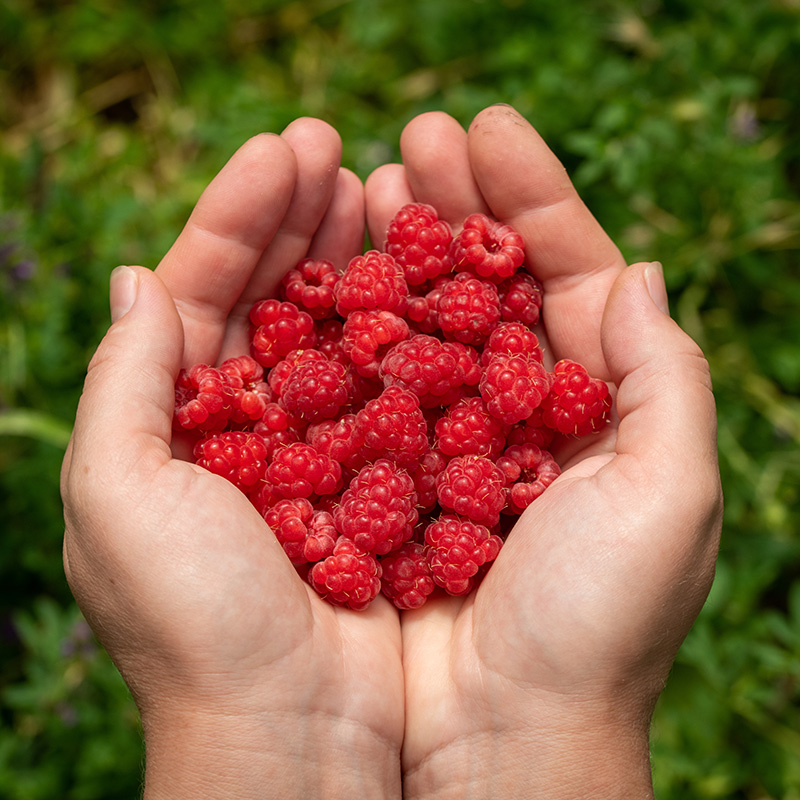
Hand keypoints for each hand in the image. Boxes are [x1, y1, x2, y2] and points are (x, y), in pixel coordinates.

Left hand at [61, 119, 403, 799]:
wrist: (299, 740)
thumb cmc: (195, 627)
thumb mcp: (117, 497)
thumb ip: (121, 382)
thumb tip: (136, 278)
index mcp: (177, 421)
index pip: (201, 290)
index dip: (236, 214)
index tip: (285, 148)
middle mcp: (251, 426)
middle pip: (272, 297)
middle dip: (297, 218)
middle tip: (333, 147)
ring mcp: (326, 445)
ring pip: (337, 330)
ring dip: (352, 255)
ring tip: (379, 184)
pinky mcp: (389, 475)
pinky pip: (395, 385)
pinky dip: (406, 327)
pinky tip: (421, 275)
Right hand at [366, 105, 722, 798]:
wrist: (504, 741)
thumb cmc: (598, 629)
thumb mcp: (668, 496)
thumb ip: (667, 378)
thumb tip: (639, 270)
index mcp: (596, 404)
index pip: (569, 272)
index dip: (533, 195)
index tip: (487, 128)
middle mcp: (519, 411)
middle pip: (489, 281)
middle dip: (457, 203)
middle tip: (416, 135)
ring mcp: (443, 437)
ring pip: (422, 320)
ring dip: (398, 248)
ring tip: (368, 179)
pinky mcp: (382, 475)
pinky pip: (366, 385)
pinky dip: (350, 328)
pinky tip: (327, 276)